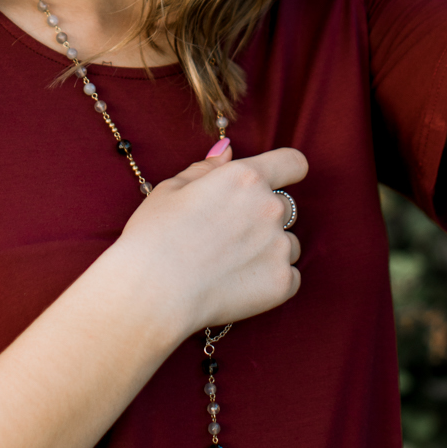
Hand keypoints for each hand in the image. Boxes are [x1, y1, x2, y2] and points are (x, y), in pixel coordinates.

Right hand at [112, 143, 306, 342]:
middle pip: (284, 207)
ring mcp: (279, 246)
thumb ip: (205, 169)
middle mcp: (269, 207)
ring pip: (287, 244)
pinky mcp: (282, 282)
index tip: (277, 181)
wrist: (154, 294)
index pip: (292, 163)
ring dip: (268, 249)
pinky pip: (289, 276)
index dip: (287, 170)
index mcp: (245, 178)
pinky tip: (238, 285)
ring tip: (230, 264)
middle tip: (228, 236)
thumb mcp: (171, 190)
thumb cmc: (154, 238)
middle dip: (262, 217)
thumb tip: (227, 153)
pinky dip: (270, 280)